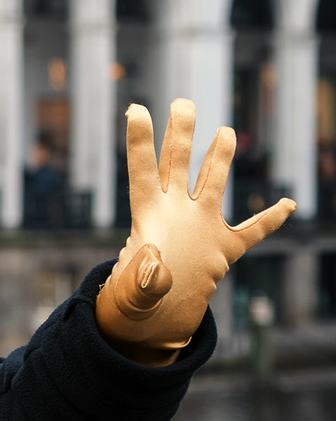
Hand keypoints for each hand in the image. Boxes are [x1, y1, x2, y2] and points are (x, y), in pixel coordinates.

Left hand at [96, 100, 295, 364]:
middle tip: (183, 102)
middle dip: (180, 134)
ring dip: (219, 159)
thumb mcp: (132, 295)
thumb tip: (154, 266)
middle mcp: (176, 213)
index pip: (142, 171)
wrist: (152, 318)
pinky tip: (288, 204)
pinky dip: (270, 220)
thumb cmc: (134, 302)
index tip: (135, 108)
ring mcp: (201, 227)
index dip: (139, 141)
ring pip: (212, 184)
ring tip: (226, 131)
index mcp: (148, 218)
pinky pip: (252, 231)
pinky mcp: (223, 249)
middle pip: (177, 165)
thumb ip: (142, 280)